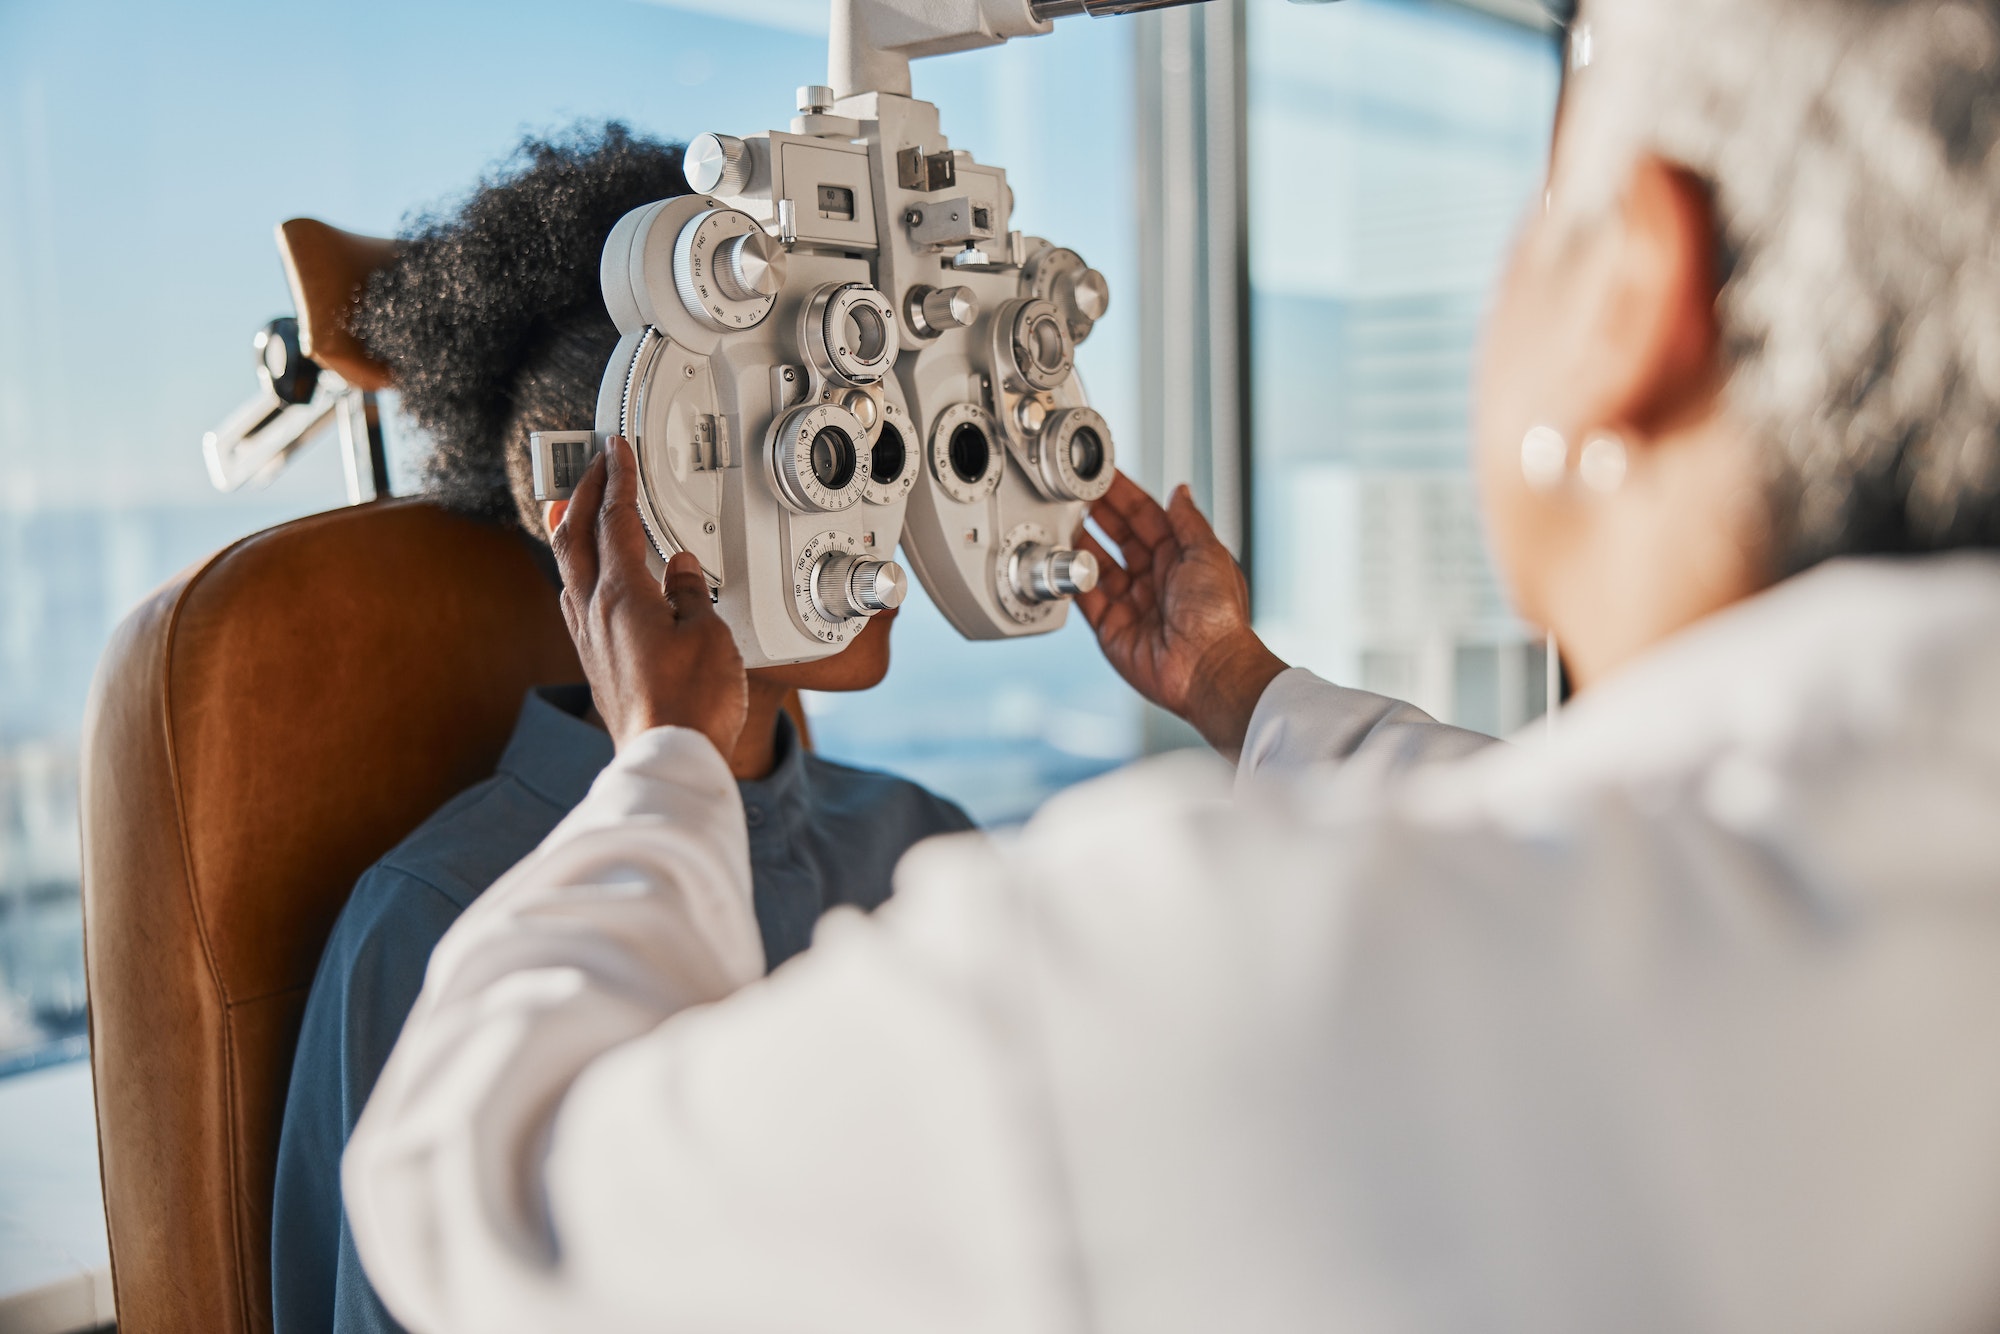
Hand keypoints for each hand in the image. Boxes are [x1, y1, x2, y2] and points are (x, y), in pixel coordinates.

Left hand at [550, 436, 747, 758]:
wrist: (667, 757)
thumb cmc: (691, 704)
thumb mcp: (709, 635)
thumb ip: (690, 592)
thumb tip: (679, 568)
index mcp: (622, 596)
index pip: (615, 520)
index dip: (617, 478)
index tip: (616, 449)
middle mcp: (594, 614)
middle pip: (575, 537)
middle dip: (582, 493)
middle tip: (590, 465)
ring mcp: (589, 640)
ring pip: (566, 569)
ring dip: (570, 530)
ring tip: (572, 509)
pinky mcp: (595, 664)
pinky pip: (574, 601)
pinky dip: (577, 571)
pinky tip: (587, 579)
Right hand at [1075, 473, 1287, 756]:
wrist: (1208, 669)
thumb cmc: (1219, 616)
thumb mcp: (1209, 554)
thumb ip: (1188, 521)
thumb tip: (1180, 491)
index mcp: (1181, 559)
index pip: (1145, 518)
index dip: (1123, 496)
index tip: (1103, 477)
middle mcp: (1155, 580)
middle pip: (1118, 538)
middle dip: (1097, 515)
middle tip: (1075, 494)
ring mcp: (1133, 605)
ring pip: (1098, 566)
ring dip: (1082, 544)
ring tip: (1064, 521)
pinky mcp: (1113, 630)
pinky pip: (1086, 600)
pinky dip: (1073, 581)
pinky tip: (1064, 561)